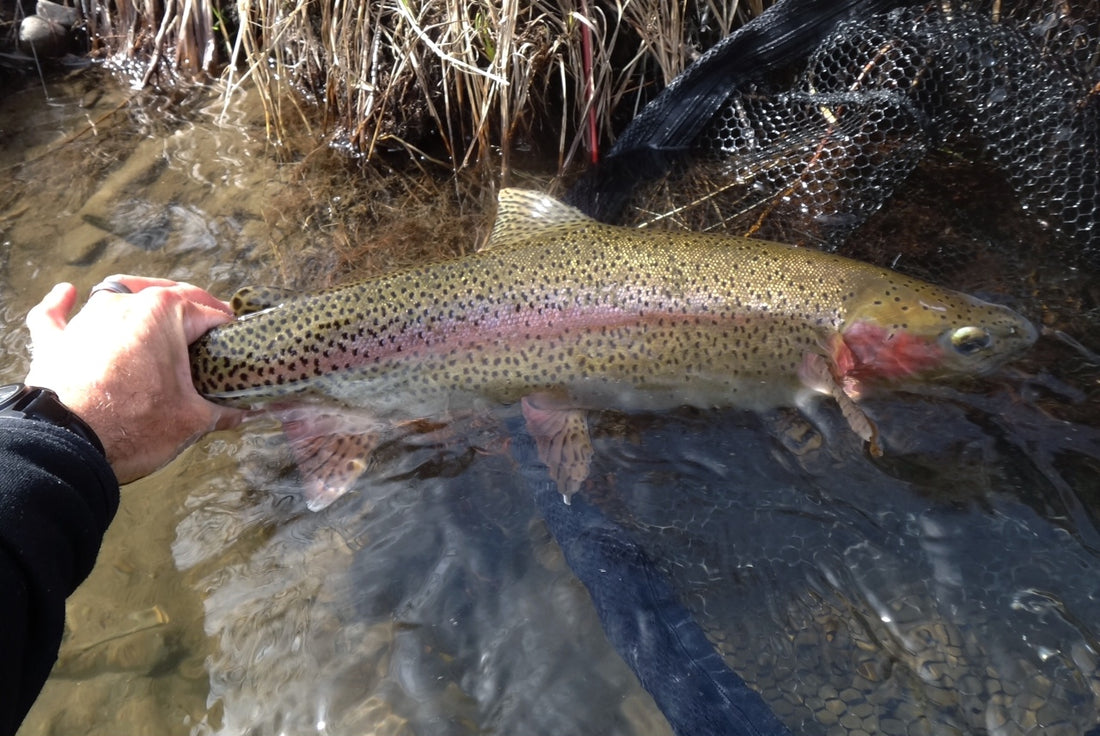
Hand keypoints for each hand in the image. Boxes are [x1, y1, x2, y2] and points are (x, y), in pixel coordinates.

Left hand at [23, 275, 242, 483]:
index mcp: (164, 313)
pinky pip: (55, 314)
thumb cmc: (134, 425)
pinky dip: (62, 304)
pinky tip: (66, 293)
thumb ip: (224, 410)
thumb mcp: (192, 420)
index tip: (239, 344)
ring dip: (141, 300)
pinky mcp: (54, 340)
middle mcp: (125, 304)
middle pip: (171, 294)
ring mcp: (86, 319)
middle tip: (211, 328)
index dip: (230, 330)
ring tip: (158, 309)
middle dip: (195, 307)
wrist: (68, 444)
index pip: (210, 314)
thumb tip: (246, 411)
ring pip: (118, 294)